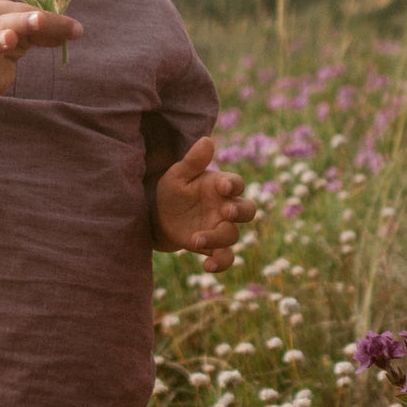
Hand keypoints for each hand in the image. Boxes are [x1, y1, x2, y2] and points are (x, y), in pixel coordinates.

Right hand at [0, 1, 81, 104]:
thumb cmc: (6, 42)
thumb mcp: (27, 33)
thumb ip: (48, 31)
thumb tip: (75, 30)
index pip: (29, 11)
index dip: (52, 21)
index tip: (76, 30)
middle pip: (11, 22)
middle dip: (25, 21)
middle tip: (40, 20)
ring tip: (10, 40)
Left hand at [152, 136, 255, 270]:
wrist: (158, 217)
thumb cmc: (172, 190)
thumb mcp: (178, 175)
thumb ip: (193, 161)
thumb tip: (207, 140)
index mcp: (220, 186)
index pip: (236, 184)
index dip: (234, 185)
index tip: (225, 186)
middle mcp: (226, 207)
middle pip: (248, 210)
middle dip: (240, 212)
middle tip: (225, 212)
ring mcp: (221, 228)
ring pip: (233, 235)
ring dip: (218, 238)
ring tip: (196, 239)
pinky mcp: (213, 247)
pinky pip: (226, 257)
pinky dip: (221, 263)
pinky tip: (207, 267)